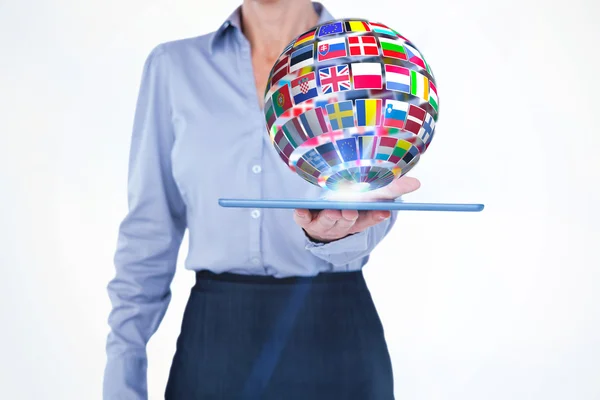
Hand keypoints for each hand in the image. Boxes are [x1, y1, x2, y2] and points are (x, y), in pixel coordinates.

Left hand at [293, 176, 420, 242]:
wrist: (321, 227)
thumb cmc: (349, 206)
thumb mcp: (369, 198)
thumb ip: (390, 189)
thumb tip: (416, 182)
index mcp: (359, 219)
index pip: (371, 218)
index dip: (376, 216)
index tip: (383, 212)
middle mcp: (342, 223)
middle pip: (348, 221)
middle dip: (349, 216)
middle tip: (350, 211)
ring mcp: (324, 223)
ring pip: (328, 221)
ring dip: (330, 216)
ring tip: (331, 210)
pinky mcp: (307, 220)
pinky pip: (303, 219)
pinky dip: (301, 215)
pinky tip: (299, 210)